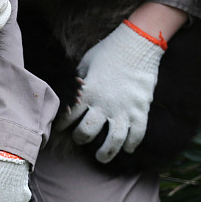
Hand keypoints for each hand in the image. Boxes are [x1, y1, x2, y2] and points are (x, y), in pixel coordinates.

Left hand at [56, 21, 164, 162]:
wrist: (138, 43)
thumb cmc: (108, 51)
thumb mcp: (85, 64)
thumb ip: (78, 82)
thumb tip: (69, 94)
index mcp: (87, 93)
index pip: (68, 116)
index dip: (61, 124)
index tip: (59, 128)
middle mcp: (104, 105)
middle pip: (87, 132)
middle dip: (81, 139)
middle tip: (81, 140)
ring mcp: (124, 109)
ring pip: (113, 140)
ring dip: (106, 152)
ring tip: (101, 158)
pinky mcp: (141, 110)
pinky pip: (137, 133)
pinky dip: (132, 144)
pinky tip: (128, 149)